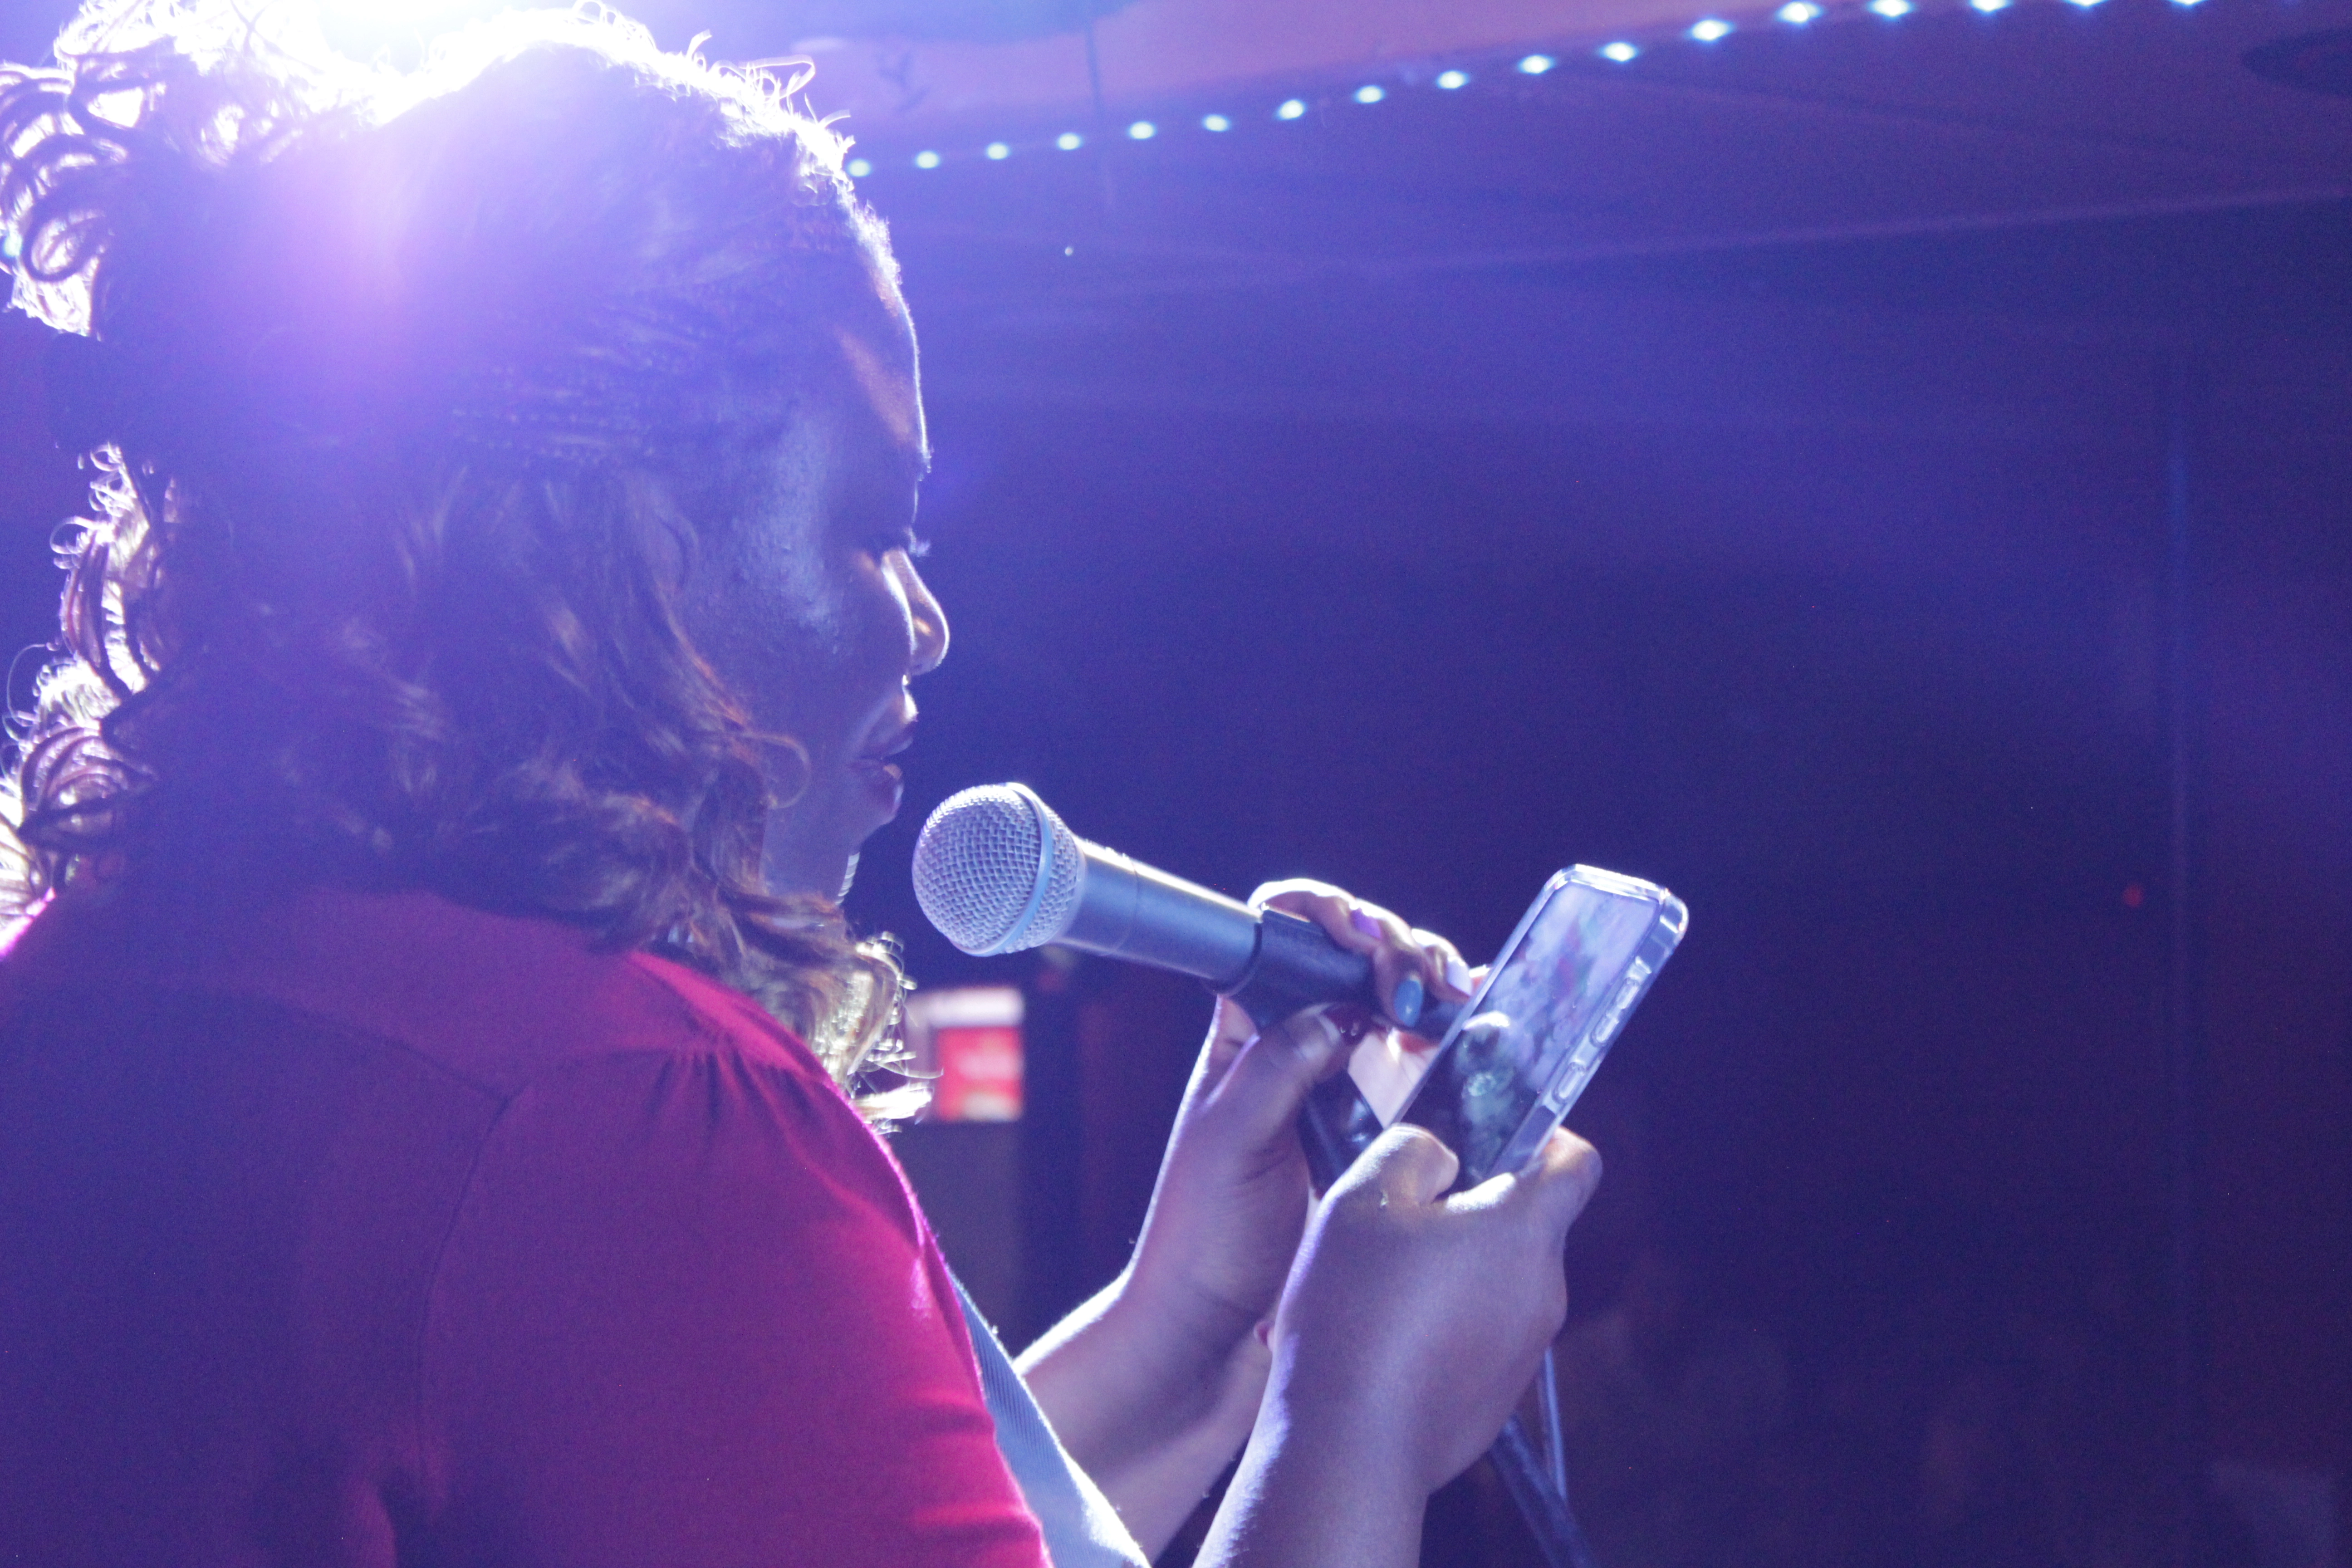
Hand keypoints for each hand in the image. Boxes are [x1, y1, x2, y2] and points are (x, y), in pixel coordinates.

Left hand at [1125, 880, 1477, 1352]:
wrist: (1214, 1321)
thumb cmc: (1202, 1231)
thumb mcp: (1229, 1138)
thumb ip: (1278, 1067)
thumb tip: (1334, 1012)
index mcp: (1243, 1029)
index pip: (1279, 934)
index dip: (1321, 916)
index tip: (1357, 938)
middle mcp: (1294, 1041)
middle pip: (1352, 955)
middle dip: (1394, 947)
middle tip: (1418, 986)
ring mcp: (1340, 1078)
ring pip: (1393, 997)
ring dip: (1429, 981)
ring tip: (1454, 998)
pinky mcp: (1378, 1119)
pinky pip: (1418, 1057)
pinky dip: (1451, 1033)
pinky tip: (1471, 1028)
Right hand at [1197, 1124, 1602, 1567]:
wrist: (1349, 1447)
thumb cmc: (1356, 1314)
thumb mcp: (1362, 1200)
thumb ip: (1411, 1151)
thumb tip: (1442, 1153)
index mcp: (1523, 1232)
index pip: (1577, 1163)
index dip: (1545, 1138)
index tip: (1495, 1136)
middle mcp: (1543, 1289)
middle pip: (1527, 1222)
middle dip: (1473, 1207)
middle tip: (1402, 1215)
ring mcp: (1526, 1349)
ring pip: (1500, 1278)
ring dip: (1455, 1266)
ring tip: (1382, 1281)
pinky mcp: (1500, 1396)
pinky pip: (1484, 1332)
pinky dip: (1447, 1320)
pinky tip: (1388, 1334)